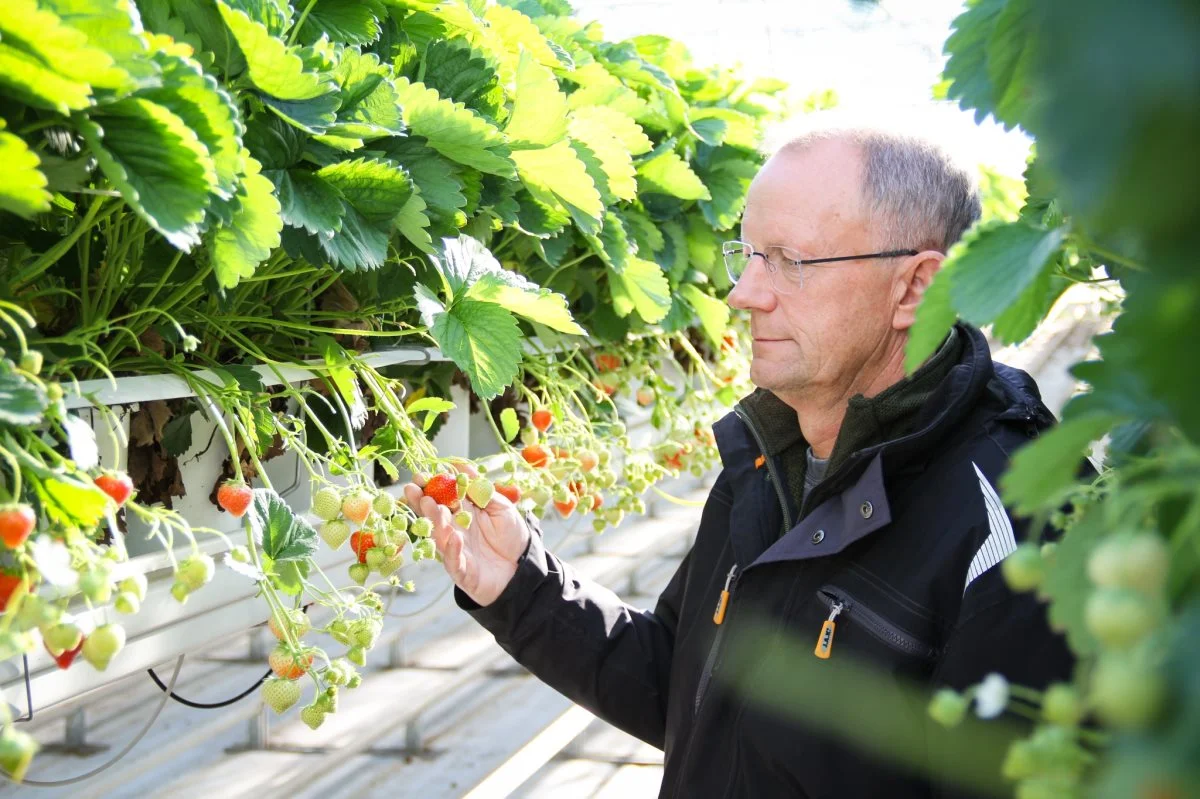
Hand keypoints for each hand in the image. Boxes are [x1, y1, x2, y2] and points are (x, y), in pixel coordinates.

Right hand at [402, 463, 530, 606]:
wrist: (523, 567)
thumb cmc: (511, 535)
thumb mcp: (501, 506)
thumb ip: (481, 489)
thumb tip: (463, 465)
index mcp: (463, 514)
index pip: (442, 498)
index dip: (430, 487)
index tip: (421, 476)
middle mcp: (455, 531)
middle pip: (434, 516)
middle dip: (422, 501)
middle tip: (412, 488)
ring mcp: (456, 551)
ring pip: (440, 536)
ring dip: (435, 521)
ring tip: (431, 505)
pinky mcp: (462, 571)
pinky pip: (454, 561)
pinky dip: (452, 550)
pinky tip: (455, 537)